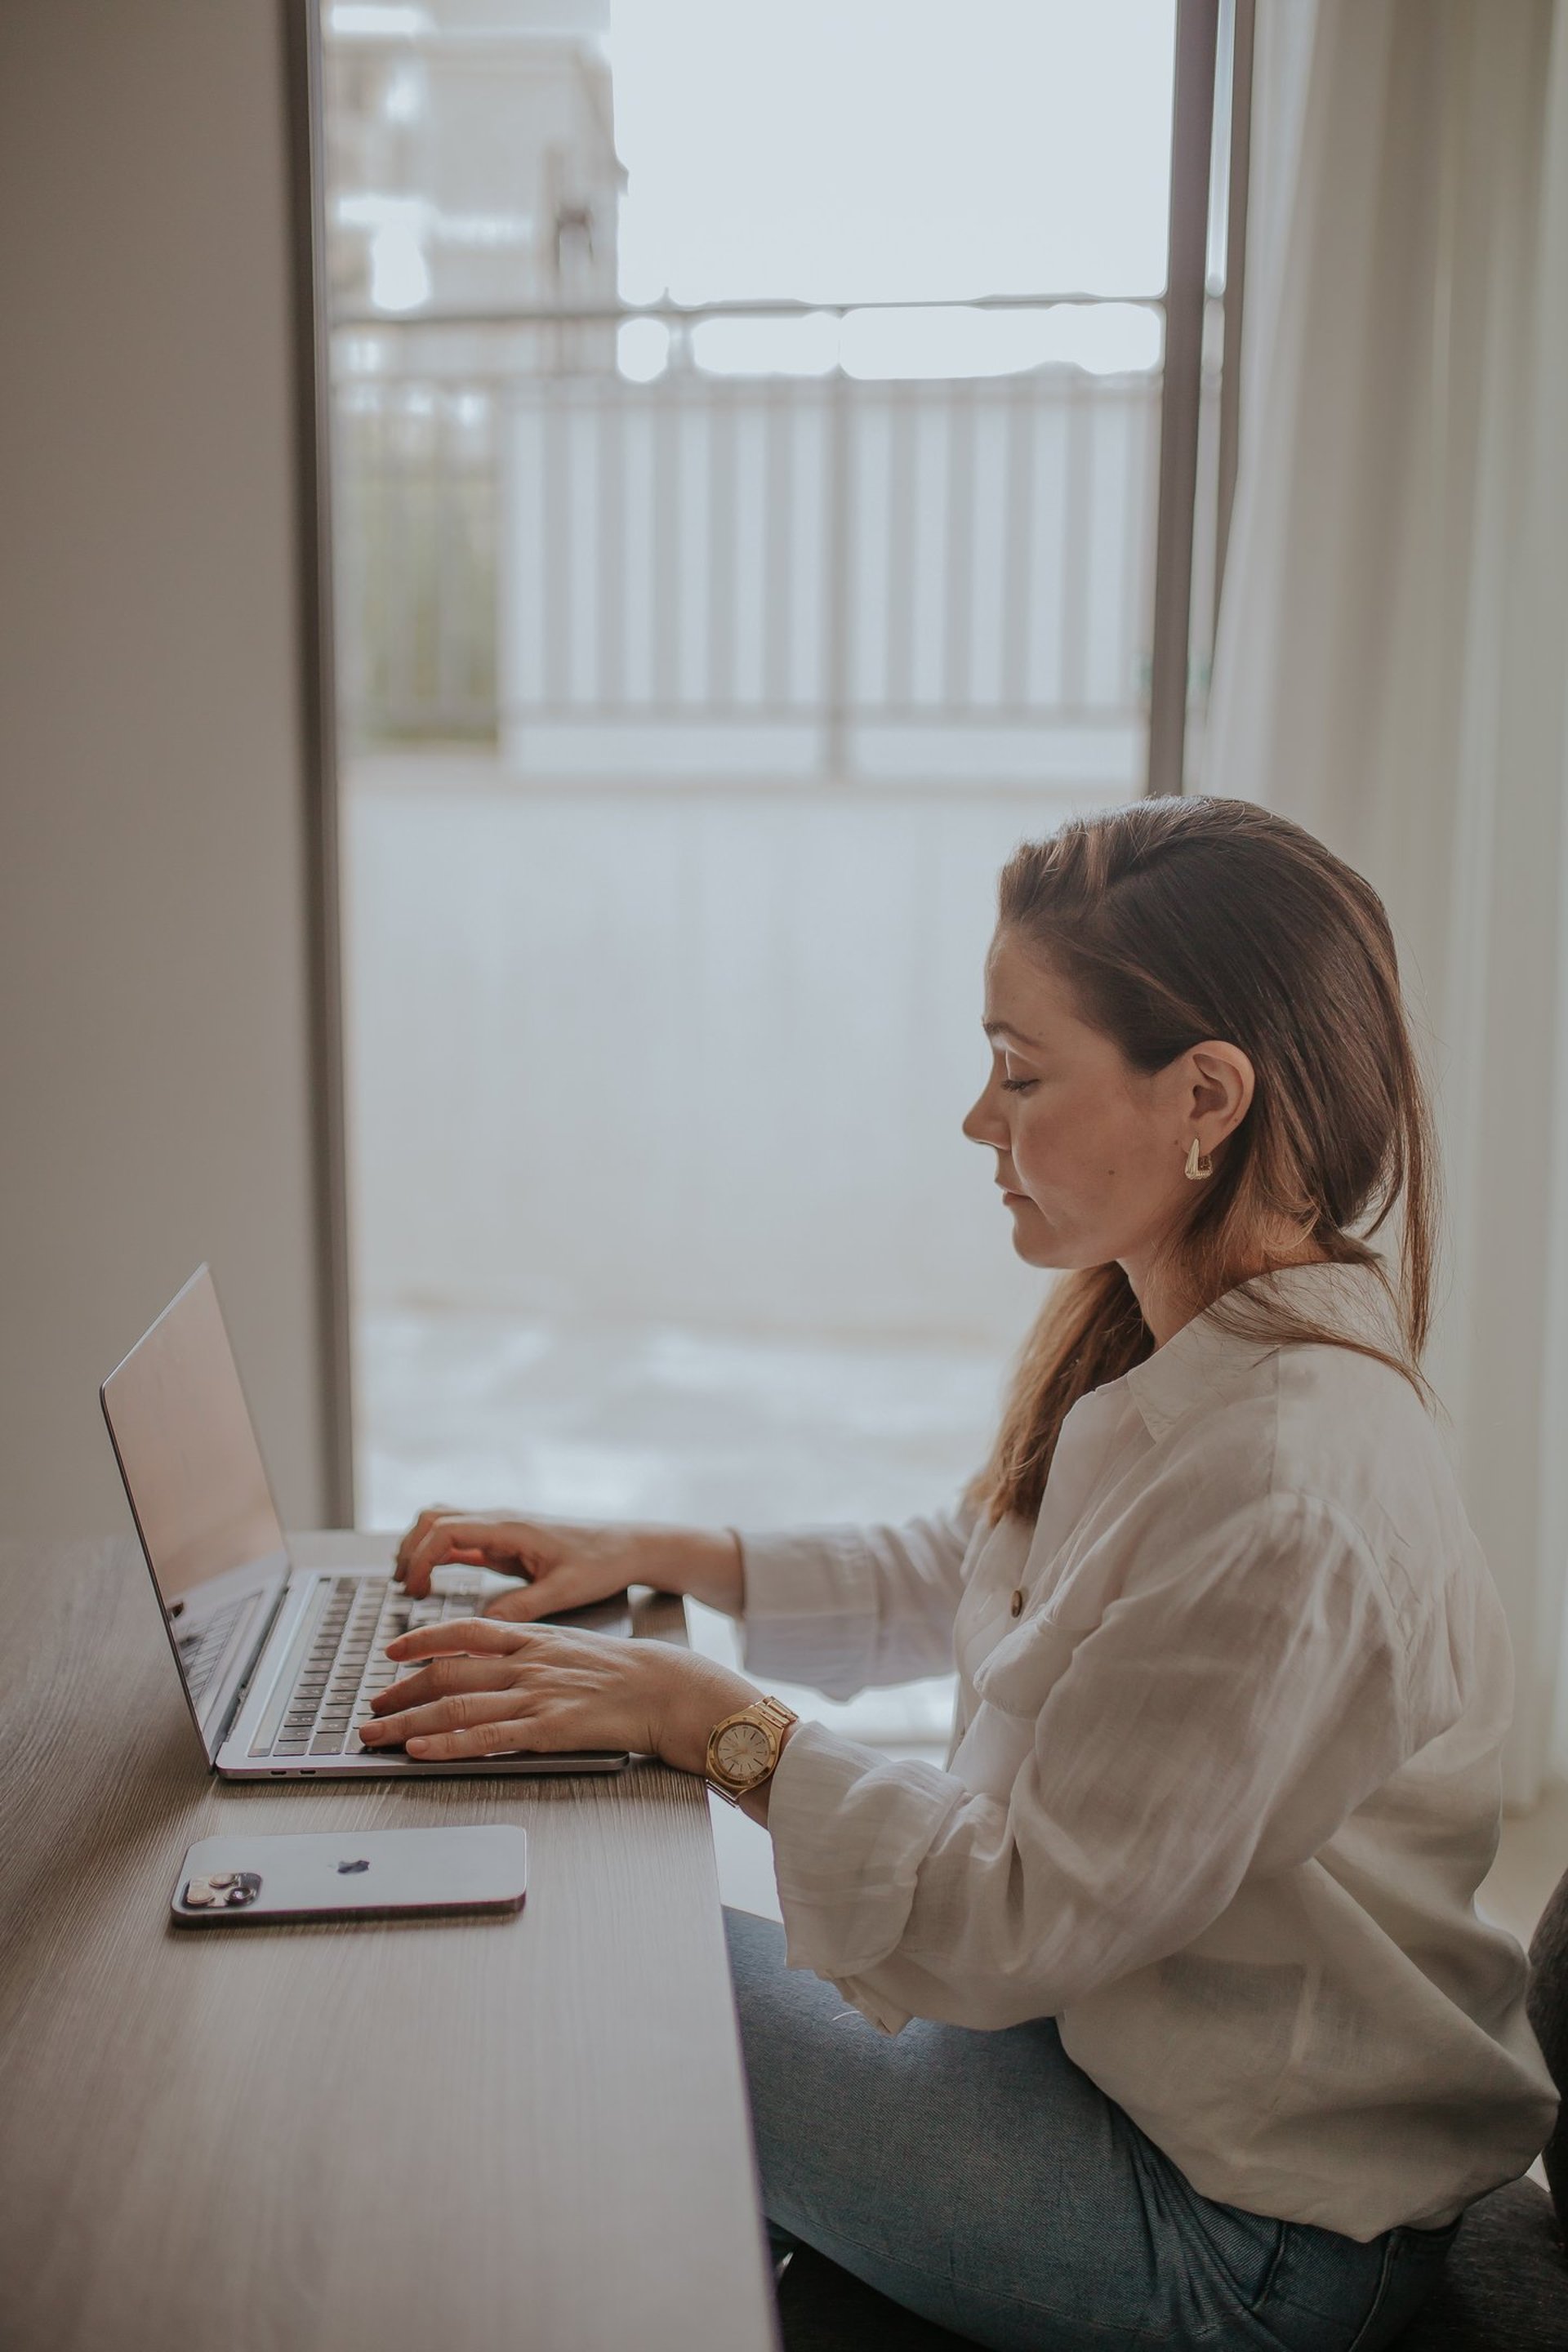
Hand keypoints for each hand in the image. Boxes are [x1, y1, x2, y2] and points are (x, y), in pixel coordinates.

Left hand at [360, 1615, 759, 1770]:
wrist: (669, 1688)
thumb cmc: (626, 1672)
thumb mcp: (571, 1646)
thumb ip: (531, 1650)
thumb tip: (493, 1660)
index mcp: (533, 1638)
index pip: (463, 1630)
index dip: (421, 1639)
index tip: (391, 1650)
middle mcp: (527, 1662)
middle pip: (447, 1671)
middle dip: (401, 1690)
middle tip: (371, 1707)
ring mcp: (536, 1695)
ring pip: (456, 1705)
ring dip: (407, 1721)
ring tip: (375, 1735)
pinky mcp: (548, 1729)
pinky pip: (486, 1737)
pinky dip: (446, 1744)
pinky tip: (419, 1750)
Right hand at [394, 1509, 644, 1617]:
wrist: (627, 1547)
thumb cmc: (602, 1563)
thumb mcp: (564, 1591)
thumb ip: (523, 1607)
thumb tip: (484, 1627)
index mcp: (511, 1527)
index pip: (446, 1530)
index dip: (421, 1558)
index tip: (415, 1590)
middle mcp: (501, 1521)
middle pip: (434, 1518)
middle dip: (410, 1549)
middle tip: (404, 1588)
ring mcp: (501, 1528)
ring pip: (442, 1523)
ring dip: (420, 1548)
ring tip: (409, 1584)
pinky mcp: (505, 1541)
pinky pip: (460, 1539)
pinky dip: (437, 1554)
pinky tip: (431, 1579)